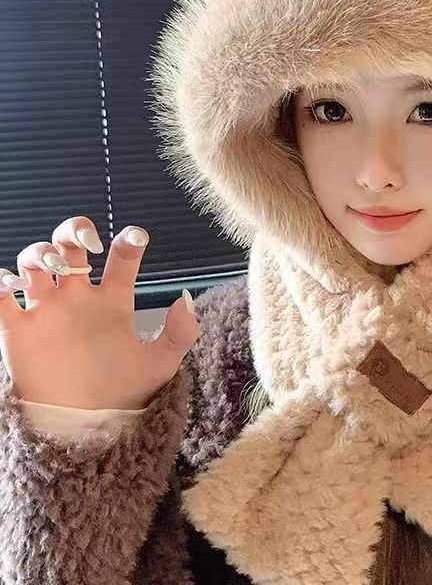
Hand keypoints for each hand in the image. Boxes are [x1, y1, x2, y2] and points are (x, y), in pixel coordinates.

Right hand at [0, 216, 199, 409]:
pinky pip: (1, 298)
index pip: (121, 259)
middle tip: (85, 243)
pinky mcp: (19, 331)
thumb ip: (180, 333)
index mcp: (114, 300)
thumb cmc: (124, 394)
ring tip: (52, 266)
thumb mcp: (160, 365)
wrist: (86, 428)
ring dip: (39, 251)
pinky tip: (11, 283)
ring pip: (35, 261)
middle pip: (70, 245)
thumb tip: (186, 299)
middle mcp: (79, 298)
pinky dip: (0, 282)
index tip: (136, 238)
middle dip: (73, 230)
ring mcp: (48, 311)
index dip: (128, 242)